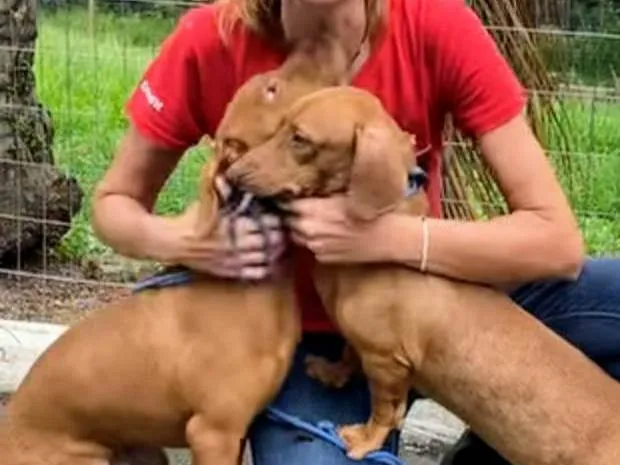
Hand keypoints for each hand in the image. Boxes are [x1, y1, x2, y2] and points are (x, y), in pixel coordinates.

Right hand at [161, 179, 286, 279]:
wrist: (172, 243)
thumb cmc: (191, 219)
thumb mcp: (207, 200)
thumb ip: (223, 190)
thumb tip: (228, 175)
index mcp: (234, 223)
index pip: (266, 222)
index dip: (275, 219)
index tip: (276, 217)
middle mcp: (237, 243)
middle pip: (270, 241)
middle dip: (278, 236)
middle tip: (281, 232)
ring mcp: (235, 259)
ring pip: (266, 258)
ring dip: (275, 252)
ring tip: (277, 246)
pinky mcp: (230, 272)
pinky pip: (255, 274)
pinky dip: (265, 269)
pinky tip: (266, 262)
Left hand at [282, 196, 407, 263]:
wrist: (389, 238)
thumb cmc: (371, 211)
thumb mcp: (344, 195)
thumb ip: (320, 197)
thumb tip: (304, 193)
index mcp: (313, 210)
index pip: (287, 205)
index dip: (289, 201)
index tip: (292, 198)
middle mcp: (309, 230)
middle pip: (289, 222)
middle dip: (294, 216)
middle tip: (304, 210)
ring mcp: (315, 247)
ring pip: (298, 236)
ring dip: (303, 230)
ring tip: (318, 222)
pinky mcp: (323, 258)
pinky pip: (311, 248)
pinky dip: (316, 242)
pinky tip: (330, 236)